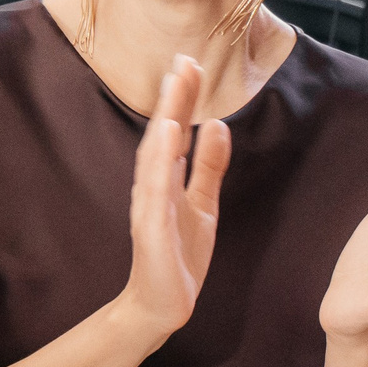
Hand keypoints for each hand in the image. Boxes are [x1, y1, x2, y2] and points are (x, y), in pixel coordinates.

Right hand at [117, 55, 231, 339]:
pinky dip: (159, 166)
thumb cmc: (180, 254)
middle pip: (164, 135)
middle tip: (184, 61)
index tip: (193, 62)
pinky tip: (167, 143)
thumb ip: (209, 166)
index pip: (176, 130)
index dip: (184, 97)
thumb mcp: (203, 203)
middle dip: (174, 99)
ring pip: (155, 159)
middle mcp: (154, 186)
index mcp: (167, 178)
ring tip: (175, 91)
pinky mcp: (150, 230)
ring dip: (165, 124)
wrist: (163, 305)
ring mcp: (150, 207)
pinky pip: (155, 194)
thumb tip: (217, 124)